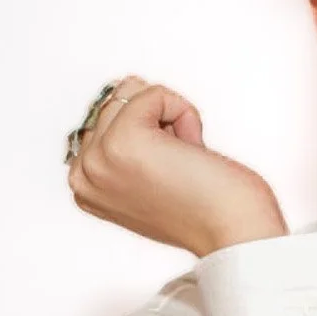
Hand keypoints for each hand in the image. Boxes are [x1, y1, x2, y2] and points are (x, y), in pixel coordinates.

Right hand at [65, 75, 287, 255]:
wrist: (233, 230)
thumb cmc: (206, 207)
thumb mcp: (148, 177)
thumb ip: (125, 144)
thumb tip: (125, 85)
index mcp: (84, 185)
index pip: (103, 120)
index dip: (147, 134)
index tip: (165, 174)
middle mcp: (83, 174)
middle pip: (115, 101)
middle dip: (158, 122)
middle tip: (179, 166)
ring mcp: (99, 157)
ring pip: (133, 93)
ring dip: (172, 118)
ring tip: (184, 159)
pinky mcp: (124, 138)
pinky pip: (155, 93)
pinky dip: (184, 113)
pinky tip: (192, 150)